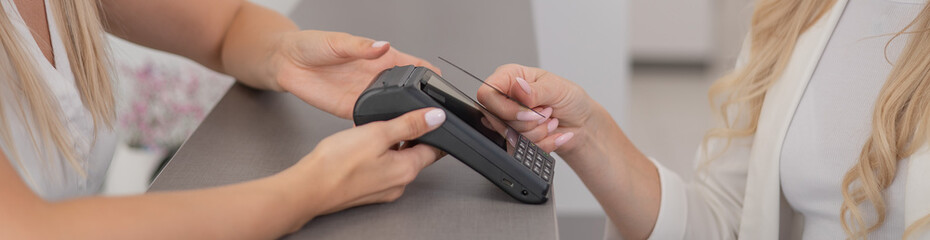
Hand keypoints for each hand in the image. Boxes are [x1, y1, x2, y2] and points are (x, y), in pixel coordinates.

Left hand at [272, 30, 439, 118]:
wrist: (286, 62)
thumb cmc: (311, 45)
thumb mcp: (337, 41)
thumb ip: (360, 46)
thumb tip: (382, 46)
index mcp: (380, 57)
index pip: (412, 66)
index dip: (429, 74)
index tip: (441, 83)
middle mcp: (376, 78)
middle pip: (408, 92)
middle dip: (422, 101)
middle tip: (434, 112)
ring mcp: (366, 95)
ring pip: (393, 109)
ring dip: (403, 116)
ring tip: (417, 126)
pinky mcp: (352, 110)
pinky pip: (372, 121)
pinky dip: (381, 127)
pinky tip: (388, 131)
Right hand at [291, 108, 445, 215]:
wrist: (307, 188)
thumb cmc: (337, 164)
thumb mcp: (377, 133)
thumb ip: (409, 124)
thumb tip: (436, 117)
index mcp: (408, 170)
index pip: (435, 149)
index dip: (433, 131)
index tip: (428, 119)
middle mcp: (399, 184)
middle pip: (415, 154)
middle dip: (407, 135)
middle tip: (392, 120)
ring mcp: (383, 190)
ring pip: (395, 160)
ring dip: (389, 144)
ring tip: (370, 131)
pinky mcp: (367, 190)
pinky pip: (380, 168)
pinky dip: (375, 154)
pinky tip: (358, 145)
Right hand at [477, 64, 604, 153]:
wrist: (582, 123)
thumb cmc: (570, 99)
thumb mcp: (557, 88)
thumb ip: (536, 90)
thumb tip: (518, 88)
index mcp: (510, 77)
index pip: (487, 94)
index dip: (505, 108)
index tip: (528, 112)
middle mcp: (506, 98)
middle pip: (497, 119)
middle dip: (528, 122)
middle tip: (546, 112)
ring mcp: (510, 120)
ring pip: (510, 136)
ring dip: (538, 132)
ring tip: (550, 121)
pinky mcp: (516, 138)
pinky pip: (520, 149)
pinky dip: (541, 144)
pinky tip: (552, 133)